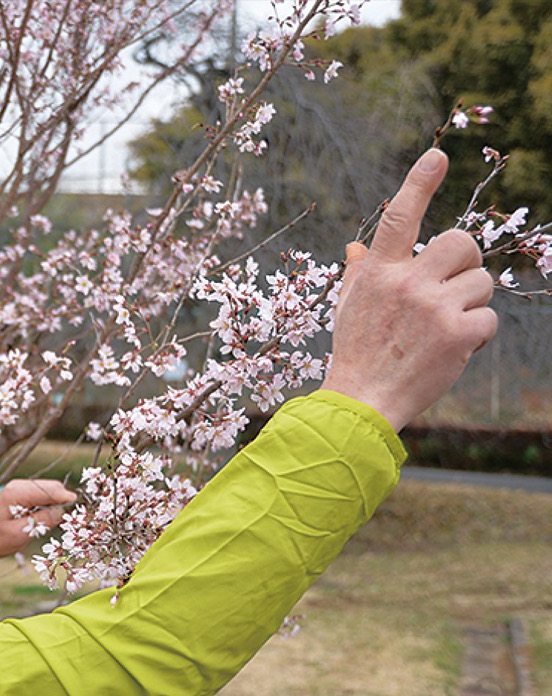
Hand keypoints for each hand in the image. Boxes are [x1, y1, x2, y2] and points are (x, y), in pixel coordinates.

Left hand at [0, 479, 76, 556]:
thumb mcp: (19, 534)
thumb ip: (41, 521)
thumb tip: (63, 511)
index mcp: (18, 493)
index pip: (52, 490)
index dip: (67, 501)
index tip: (76, 515)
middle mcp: (20, 485)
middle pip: (53, 487)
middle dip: (63, 502)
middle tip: (67, 522)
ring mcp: (21, 488)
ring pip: (50, 490)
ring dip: (56, 504)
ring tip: (54, 522)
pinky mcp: (23, 493)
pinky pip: (43, 495)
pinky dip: (49, 505)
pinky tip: (45, 518)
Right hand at [320, 148, 496, 430]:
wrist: (362, 400)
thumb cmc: (354, 351)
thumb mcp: (347, 306)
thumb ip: (359, 272)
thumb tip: (356, 247)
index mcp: (378, 272)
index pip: (399, 218)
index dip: (418, 184)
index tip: (436, 156)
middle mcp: (407, 283)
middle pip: (461, 242)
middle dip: (465, 263)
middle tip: (451, 287)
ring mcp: (433, 308)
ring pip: (481, 282)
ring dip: (471, 303)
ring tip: (444, 328)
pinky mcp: (458, 334)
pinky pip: (488, 318)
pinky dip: (477, 335)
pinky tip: (453, 349)